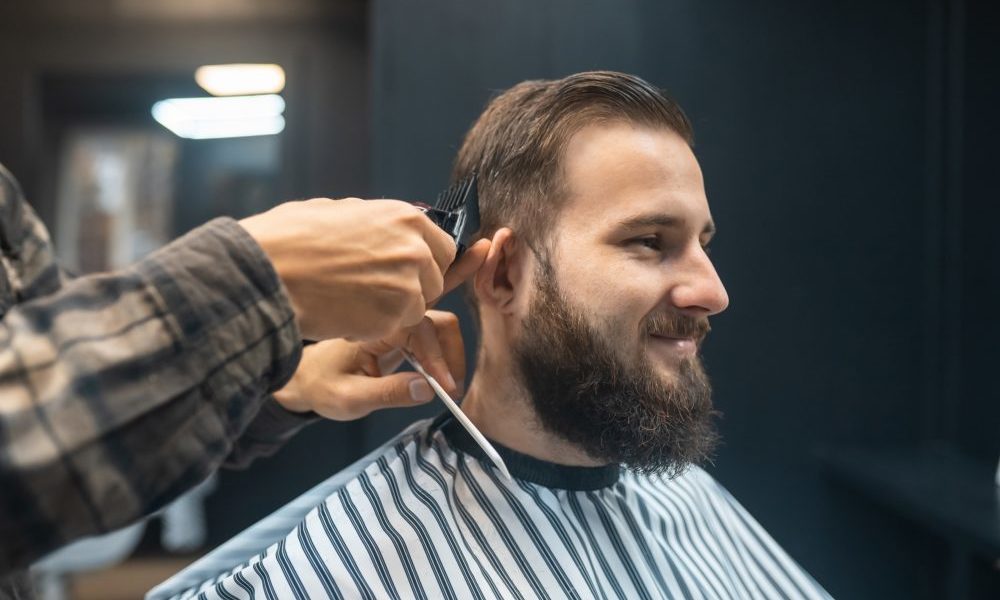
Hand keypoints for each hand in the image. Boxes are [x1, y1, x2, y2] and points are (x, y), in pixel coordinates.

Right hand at [239, 197, 489, 340]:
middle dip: (410, 289)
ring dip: (391, 311)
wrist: (267, 271)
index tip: (403, 272)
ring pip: (416, 308)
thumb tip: (388, 226)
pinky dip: (372, 327)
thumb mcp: (339, 212)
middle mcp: (415, 248)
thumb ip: (375, 222)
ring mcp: (407, 284)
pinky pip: (394, 328)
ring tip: (350, 300)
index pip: (442, 248)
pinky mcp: (393, 316)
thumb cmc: (291, 239)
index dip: (423, 263)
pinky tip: (342, 313)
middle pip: (433, 281)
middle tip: (370, 291)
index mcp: (406, 217)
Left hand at [274, 310, 464, 420]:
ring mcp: (398, 325)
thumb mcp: (350, 398)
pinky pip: (433, 336)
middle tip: (451, 390)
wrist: (306, 377)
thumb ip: (389, 393)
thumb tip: (427, 389)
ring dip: (450, 354)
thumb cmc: (321, 385)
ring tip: (447, 387)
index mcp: (375, 326)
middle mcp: (391, 319)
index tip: (446, 389)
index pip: (422, 330)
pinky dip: (443, 354)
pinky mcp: (403, 336)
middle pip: (439, 322)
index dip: (438, 359)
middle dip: (451, 353)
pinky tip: (440, 378)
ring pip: (440, 327)